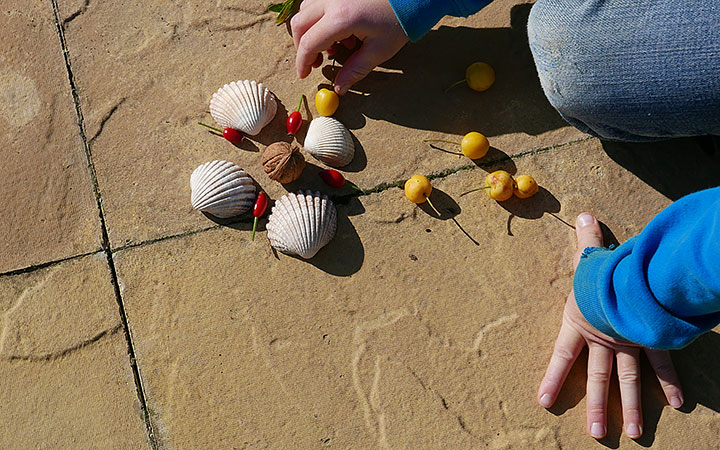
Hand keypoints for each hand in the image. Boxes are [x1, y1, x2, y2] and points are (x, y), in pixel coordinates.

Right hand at [290, 0, 408, 93]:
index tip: (304, 75)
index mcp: (341, 19)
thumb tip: (339, 88)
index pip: (309, 43)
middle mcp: (332, 1)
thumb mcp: (379, 50)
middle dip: (303, 46)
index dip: (303, 62)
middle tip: (316, 62)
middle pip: (300, 24)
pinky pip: (317, 1)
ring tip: (335, 45)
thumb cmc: (399, 21)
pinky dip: (319, 17)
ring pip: (306, 10)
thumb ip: (355, 69)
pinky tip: (340, 29)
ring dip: (311, 30)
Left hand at [538, 214, 683, 438]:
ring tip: (634, 434)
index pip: (562, 357)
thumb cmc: (605, 266)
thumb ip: (585, 241)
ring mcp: (627, 342)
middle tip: (598, 435)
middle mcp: (602, 338)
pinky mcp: (649, 338)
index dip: (553, 379)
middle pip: (598, 378)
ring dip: (630, 408)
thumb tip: (582, 215)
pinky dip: (669, 383)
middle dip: (598, 407)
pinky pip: (660, 364)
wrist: (630, 273)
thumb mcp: (590, 255)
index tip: (544, 402)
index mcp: (579, 322)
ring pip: (628, 380)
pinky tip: (676, 405)